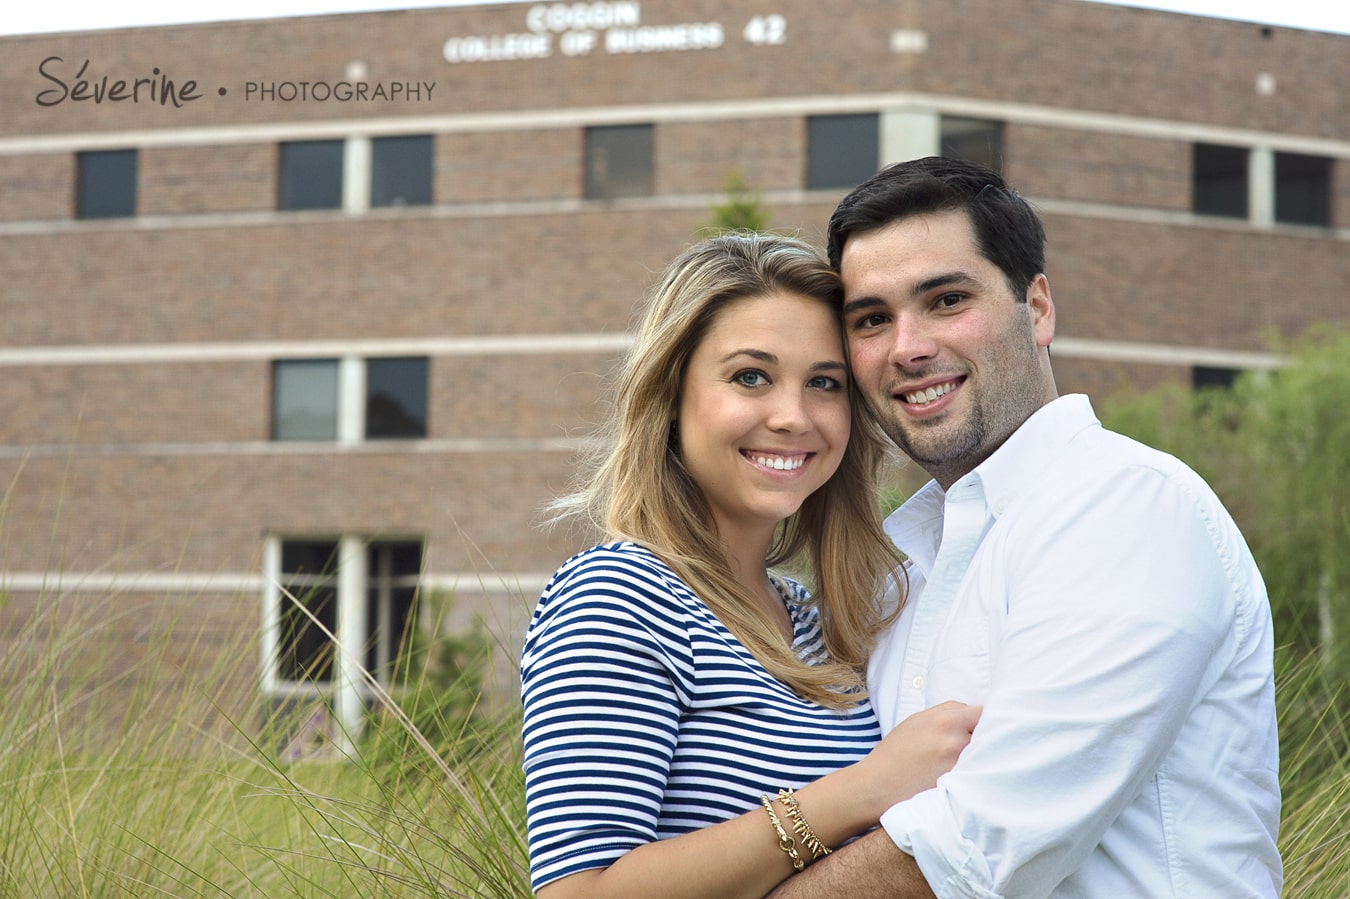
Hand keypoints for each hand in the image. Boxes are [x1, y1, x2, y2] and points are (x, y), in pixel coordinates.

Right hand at [853, 701, 979, 818]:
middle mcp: (956, 741)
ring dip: (982, 756)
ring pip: (984, 756)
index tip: (984, 723)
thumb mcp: (916, 720)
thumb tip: (973, 711)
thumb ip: (946, 711)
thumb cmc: (896, 752)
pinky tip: (965, 776)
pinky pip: (976, 775)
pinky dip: (975, 774)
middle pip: (989, 734)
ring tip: (970, 761)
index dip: (986, 717)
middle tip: (979, 742)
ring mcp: (960, 765)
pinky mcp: (959, 786)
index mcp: (946, 720)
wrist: (879, 786)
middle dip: (986, 737)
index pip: (984, 712)